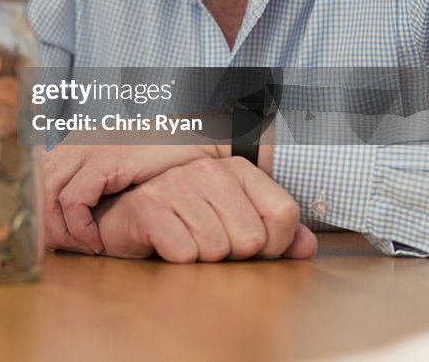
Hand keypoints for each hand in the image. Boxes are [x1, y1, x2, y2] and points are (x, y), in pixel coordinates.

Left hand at [43, 143, 223, 252]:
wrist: (196, 141)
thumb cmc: (159, 166)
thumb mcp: (116, 177)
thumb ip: (89, 191)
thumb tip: (60, 224)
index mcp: (72, 145)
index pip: (35, 180)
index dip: (39, 215)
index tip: (54, 241)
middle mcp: (74, 142)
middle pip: (36, 189)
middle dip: (47, 225)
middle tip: (69, 249)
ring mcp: (88, 147)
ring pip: (48, 195)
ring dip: (63, 230)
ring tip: (85, 246)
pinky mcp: (106, 157)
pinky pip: (74, 199)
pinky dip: (80, 226)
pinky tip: (97, 240)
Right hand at [93, 156, 317, 261]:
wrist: (122, 223)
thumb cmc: (182, 223)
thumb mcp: (233, 224)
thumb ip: (275, 234)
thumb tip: (306, 247)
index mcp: (233, 168)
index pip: (283, 213)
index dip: (274, 244)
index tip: (251, 246)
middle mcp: (205, 171)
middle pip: (251, 238)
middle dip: (234, 255)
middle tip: (209, 245)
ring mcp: (175, 185)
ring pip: (218, 249)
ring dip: (204, 259)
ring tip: (187, 243)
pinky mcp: (150, 207)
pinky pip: (186, 254)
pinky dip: (179, 261)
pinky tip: (166, 245)